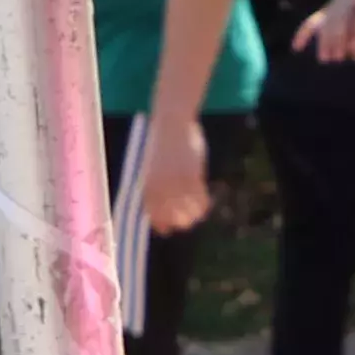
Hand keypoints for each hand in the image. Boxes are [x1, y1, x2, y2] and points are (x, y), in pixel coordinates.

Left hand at [133, 105, 211, 233]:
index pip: (153, 211)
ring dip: (194, 215)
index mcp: (147, 183)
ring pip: (189, 208)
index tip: (167, 230)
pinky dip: (204, 203)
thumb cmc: (161, 144)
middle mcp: (161, 185)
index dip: (160, 223)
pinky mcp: (193, 175)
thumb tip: (164, 205)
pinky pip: (201, 197)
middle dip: (180, 222)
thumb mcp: (152, 166)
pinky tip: (206, 204)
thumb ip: (156, 185)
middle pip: (172, 214)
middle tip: (187, 224)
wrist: (171, 124)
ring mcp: (178, 181)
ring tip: (198, 217)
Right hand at [308, 0, 354, 68]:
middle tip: (339, 56)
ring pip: (325, 23)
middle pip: (339, 21)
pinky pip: (311, 23)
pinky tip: (297, 47)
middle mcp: (343, 2)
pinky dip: (303, 34)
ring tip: (326, 59)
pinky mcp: (324, 12)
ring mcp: (332, 6)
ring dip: (324, 41)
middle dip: (338, 39)